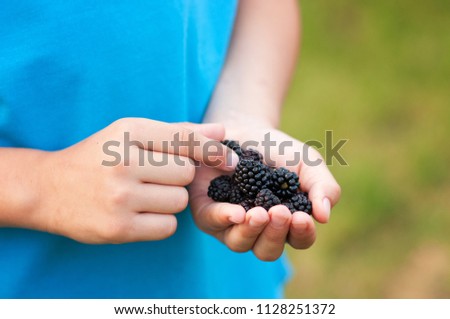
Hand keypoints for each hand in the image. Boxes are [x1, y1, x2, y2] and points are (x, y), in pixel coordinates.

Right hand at [33, 118, 236, 243]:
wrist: (47, 188)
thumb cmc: (98, 158)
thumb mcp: (131, 134)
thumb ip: (178, 132)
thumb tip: (221, 132)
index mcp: (128, 131)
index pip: (185, 138)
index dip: (213, 151)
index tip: (232, 161)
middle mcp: (123, 162)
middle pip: (187, 174)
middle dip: (179, 178)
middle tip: (155, 177)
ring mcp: (120, 198)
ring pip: (180, 202)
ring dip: (171, 201)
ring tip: (145, 195)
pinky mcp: (118, 229)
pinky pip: (168, 226)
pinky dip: (161, 222)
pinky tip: (140, 213)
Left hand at [189, 126, 340, 260]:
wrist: (246, 129)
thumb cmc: (280, 151)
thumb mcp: (308, 163)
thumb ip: (323, 187)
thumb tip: (324, 216)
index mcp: (286, 223)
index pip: (299, 239)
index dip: (302, 234)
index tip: (301, 218)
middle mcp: (258, 230)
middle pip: (268, 250)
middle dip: (275, 234)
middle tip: (279, 212)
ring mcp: (231, 224)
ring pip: (240, 243)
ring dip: (251, 231)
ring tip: (259, 213)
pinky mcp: (207, 211)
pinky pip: (213, 222)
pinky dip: (224, 218)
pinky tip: (236, 211)